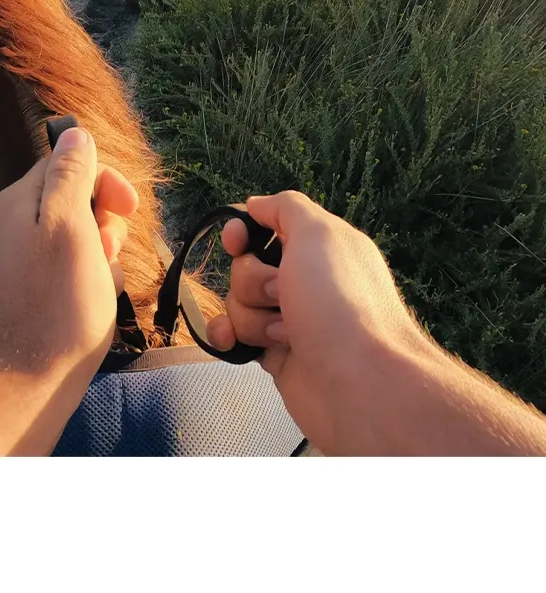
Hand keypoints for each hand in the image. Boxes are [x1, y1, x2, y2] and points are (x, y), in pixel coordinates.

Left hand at [0, 126, 136, 398]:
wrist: (26, 386)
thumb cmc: (57, 307)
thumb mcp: (68, 226)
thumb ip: (70, 174)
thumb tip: (74, 132)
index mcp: (20, 201)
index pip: (69, 162)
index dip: (105, 182)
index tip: (129, 208)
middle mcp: (13, 224)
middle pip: (75, 201)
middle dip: (104, 223)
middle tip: (107, 254)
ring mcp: (19, 261)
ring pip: (78, 238)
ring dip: (102, 256)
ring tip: (101, 286)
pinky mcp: (28, 293)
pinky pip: (69, 271)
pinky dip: (89, 281)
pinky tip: (94, 305)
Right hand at [206, 191, 433, 454]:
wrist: (363, 387)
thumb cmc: (342, 304)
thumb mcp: (319, 234)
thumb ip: (286, 208)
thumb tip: (255, 204)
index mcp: (321, 247)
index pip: (267, 225)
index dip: (244, 231)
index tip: (237, 242)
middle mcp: (306, 281)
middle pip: (246, 266)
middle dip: (252, 280)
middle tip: (282, 295)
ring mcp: (290, 320)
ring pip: (239, 303)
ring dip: (251, 315)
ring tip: (285, 334)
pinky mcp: (277, 356)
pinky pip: (237, 337)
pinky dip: (229, 337)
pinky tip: (233, 343)